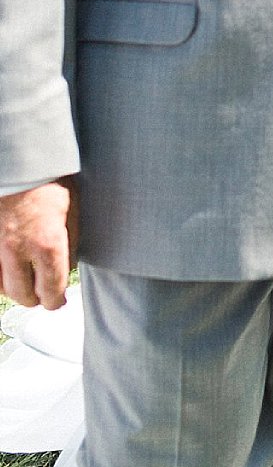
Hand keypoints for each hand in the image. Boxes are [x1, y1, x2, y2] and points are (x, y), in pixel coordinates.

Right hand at [0, 181, 72, 308]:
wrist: (20, 165)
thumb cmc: (50, 183)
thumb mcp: (73, 212)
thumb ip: (70, 245)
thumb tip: (66, 269)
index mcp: (47, 245)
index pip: (51, 291)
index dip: (56, 301)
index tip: (58, 301)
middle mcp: (17, 251)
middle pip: (24, 296)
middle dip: (37, 299)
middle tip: (44, 295)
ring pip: (1, 288)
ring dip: (15, 289)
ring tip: (26, 283)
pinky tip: (8, 272)